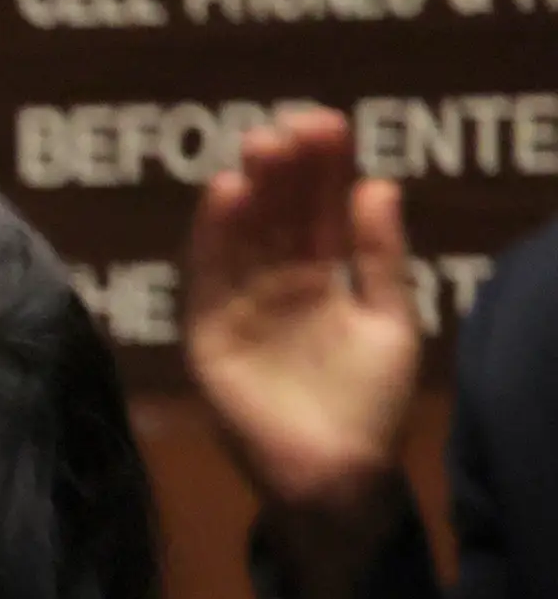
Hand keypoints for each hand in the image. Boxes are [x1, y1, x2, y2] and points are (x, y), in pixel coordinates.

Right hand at [183, 111, 418, 567]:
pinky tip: (226, 195)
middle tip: (292, 126)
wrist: (336, 474)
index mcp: (323, 277)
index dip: (323, 168)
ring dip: (248, 192)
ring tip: (260, 148)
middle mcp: (277, 284)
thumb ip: (383, 258)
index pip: (318, 209)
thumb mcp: (392, 321)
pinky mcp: (208, 338)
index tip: (329, 124)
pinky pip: (206, 279)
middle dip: (283, 170)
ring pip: (240, 238)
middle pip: (277, 215)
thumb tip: (378, 185)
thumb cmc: (369, 404)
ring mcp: (240, 308)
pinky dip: (211, 237)